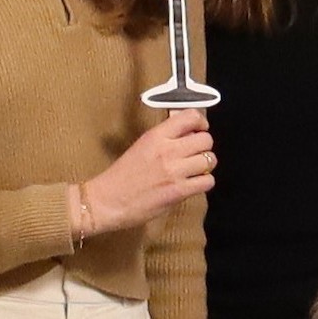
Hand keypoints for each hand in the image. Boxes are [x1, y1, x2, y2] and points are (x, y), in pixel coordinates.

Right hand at [70, 116, 216, 240]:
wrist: (107, 200)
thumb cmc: (121, 175)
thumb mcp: (142, 146)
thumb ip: (164, 138)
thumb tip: (188, 132)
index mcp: (156, 135)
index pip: (190, 117)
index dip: (200, 123)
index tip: (198, 130)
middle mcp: (167, 150)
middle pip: (206, 140)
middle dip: (204, 147)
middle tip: (195, 154)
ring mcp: (174, 171)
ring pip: (210, 160)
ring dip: (205, 166)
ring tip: (194, 171)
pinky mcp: (178, 191)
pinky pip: (207, 182)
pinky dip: (204, 183)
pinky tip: (193, 184)